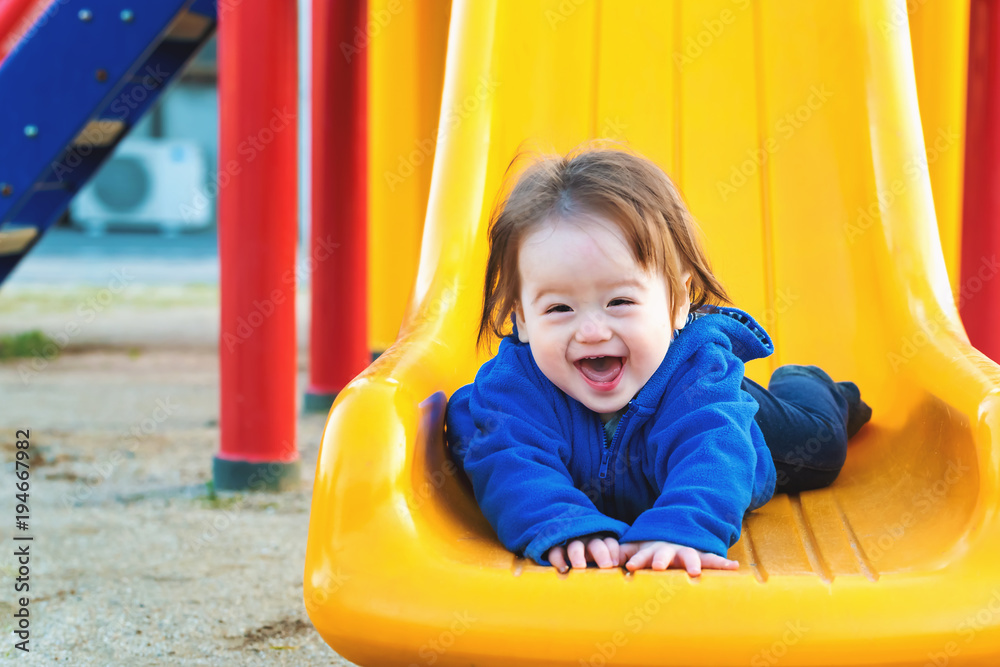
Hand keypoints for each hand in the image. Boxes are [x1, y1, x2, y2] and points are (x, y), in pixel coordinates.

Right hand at [546, 534, 620, 572]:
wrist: (563, 568)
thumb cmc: (592, 571)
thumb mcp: (604, 567)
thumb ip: (612, 569)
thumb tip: (625, 578)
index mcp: (601, 546)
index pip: (610, 543)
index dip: (613, 551)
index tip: (615, 564)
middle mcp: (586, 543)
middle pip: (596, 543)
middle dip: (601, 553)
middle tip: (605, 566)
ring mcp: (570, 545)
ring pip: (575, 545)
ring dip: (578, 555)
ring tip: (580, 567)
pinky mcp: (555, 550)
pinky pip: (555, 551)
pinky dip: (558, 559)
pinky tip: (563, 569)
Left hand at [619, 541, 737, 575]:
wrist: (677, 530)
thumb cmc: (652, 549)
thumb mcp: (636, 548)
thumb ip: (622, 553)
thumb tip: (605, 562)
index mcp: (651, 550)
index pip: (641, 555)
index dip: (637, 560)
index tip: (630, 566)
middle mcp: (669, 550)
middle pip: (664, 554)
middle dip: (661, 559)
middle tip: (658, 566)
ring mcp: (686, 552)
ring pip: (690, 556)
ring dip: (693, 562)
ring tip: (696, 571)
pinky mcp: (702, 555)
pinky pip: (714, 559)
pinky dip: (723, 564)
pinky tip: (735, 567)